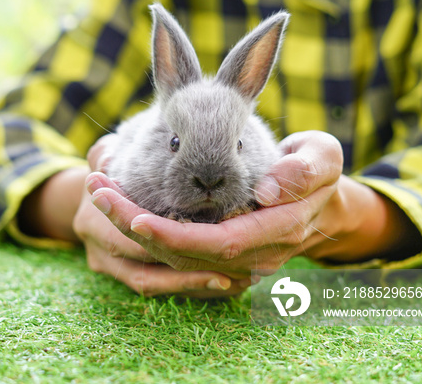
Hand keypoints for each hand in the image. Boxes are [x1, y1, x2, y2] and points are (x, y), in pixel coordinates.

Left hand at [87, 131, 418, 276]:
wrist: (322, 204)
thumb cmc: (316, 171)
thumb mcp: (323, 157)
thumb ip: (306, 169)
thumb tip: (269, 190)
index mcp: (276, 232)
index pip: (218, 245)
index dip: (174, 237)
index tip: (134, 217)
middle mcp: (253, 257)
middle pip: (186, 256)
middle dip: (136, 229)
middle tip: (97, 193)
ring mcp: (236, 264)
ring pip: (174, 260)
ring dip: (131, 231)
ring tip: (98, 193)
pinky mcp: (220, 259)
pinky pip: (176, 257)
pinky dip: (144, 236)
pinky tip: (117, 209)